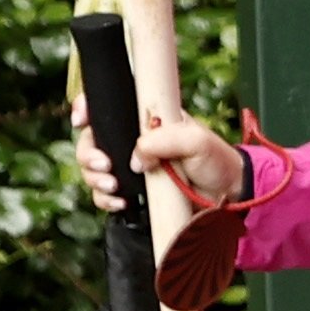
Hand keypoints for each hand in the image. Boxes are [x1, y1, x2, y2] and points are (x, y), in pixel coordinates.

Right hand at [70, 92, 250, 215]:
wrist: (228, 196)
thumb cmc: (216, 159)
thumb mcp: (195, 140)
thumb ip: (164, 141)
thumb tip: (135, 158)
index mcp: (144, 120)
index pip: (107, 107)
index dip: (87, 108)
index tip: (81, 119)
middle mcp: (132, 142)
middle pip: (91, 141)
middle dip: (87, 153)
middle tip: (103, 165)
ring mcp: (131, 168)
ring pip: (93, 170)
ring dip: (94, 178)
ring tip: (113, 187)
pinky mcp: (133, 193)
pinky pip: (106, 196)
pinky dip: (105, 200)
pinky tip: (120, 203)